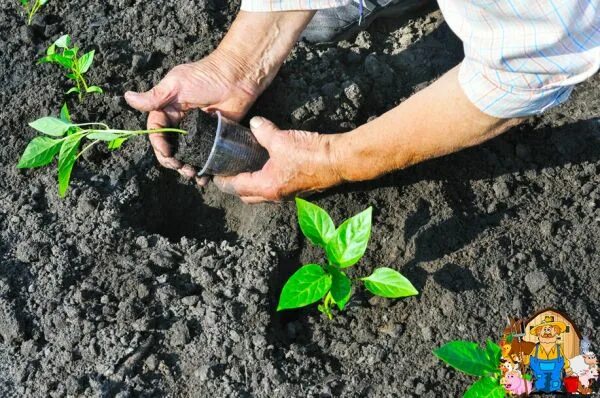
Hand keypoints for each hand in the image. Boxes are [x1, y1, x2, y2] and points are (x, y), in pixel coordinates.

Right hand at [124, 51, 258, 184]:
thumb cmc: (206, 76)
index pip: (157, 131)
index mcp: (169, 109)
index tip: (166, 152)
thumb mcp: (176, 85)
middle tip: (179, 166)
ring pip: (186, 154)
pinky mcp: (214, 138)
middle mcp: (181, 123)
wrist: (238, 77)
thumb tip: (127, 98)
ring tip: (191, 173)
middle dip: (171, 160)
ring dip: (185, 167)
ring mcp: (198, 132)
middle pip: (170, 146)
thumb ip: (155, 97)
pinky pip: (205, 156)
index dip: (158, 144)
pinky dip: (203, 168)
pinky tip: (203, 177)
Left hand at [213, 117, 342, 202]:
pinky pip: (276, 187)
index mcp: (267, 187)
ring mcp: (288, 194)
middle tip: (229, 170)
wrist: (339, 160)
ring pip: (262, 193)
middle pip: (247, 196)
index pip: (236, 187)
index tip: (215, 172)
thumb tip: (255, 124)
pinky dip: (268, 179)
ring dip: (253, 183)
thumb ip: (264, 132)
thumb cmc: (311, 154)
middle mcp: (276, 195)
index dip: (223, 180)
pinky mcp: (299, 188)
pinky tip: (269, 164)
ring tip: (246, 166)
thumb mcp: (281, 139)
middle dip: (236, 186)